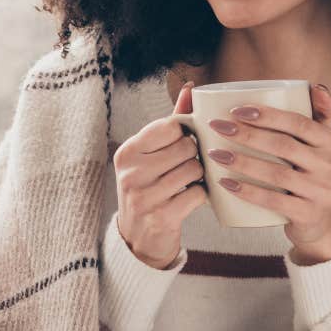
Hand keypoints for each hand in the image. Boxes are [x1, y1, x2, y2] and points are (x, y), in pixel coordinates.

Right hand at [111, 82, 207, 268]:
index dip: (185, 134)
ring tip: (190, 183)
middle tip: (188, 168)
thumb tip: (191, 89)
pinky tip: (193, 199)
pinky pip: (198, 194)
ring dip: (200, 177)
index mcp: (127, 152)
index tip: (184, 145)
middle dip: (195, 157)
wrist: (138, 241)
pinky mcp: (162, 217)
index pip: (170, 125)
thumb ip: (171, 123)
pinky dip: (202, 197)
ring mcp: (144, 196)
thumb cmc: (149, 190)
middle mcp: (131, 172)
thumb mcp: (150, 157)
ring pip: (194, 169)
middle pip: (186, 147)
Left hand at [207, 81, 330, 257]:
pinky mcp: (307, 214)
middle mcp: (329, 166)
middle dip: (247, 134)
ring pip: (277, 173)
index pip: (298, 123)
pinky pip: (274, 201)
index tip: (236, 109)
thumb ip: (321, 116)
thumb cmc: (314, 177)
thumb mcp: (324, 147)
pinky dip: (248, 192)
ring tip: (215, 154)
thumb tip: (315, 86)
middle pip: (284, 145)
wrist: (324, 224)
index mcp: (330, 143)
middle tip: (217, 127)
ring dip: (242, 162)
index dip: (267, 115)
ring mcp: (320, 192)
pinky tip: (226, 184)